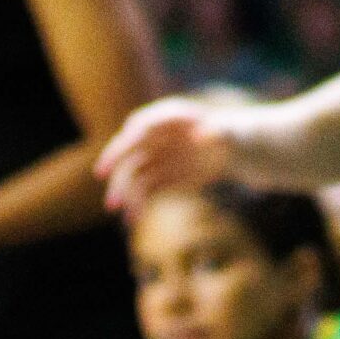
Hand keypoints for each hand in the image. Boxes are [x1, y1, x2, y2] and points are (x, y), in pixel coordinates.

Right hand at [94, 95, 244, 212]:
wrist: (235, 151)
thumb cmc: (234, 136)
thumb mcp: (231, 134)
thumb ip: (218, 133)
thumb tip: (204, 134)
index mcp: (169, 118)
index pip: (142, 125)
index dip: (128, 138)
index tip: (118, 151)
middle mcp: (156, 137)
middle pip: (128, 150)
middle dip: (115, 163)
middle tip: (103, 179)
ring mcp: (155, 157)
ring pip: (131, 174)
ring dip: (123, 191)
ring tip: (122, 212)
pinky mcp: (160, 176)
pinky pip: (142, 191)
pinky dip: (136, 204)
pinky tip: (134, 220)